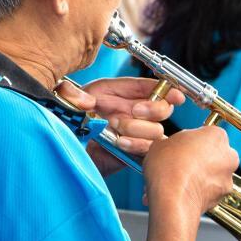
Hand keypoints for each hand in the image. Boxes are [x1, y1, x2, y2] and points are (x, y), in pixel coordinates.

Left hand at [55, 77, 184, 176]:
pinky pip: (148, 150)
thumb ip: (71, 94)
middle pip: (163, 109)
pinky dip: (136, 145)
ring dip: (138, 129)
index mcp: (122, 94)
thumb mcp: (66, 101)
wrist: (67, 150)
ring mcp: (136, 133)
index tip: (174, 94)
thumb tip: (87, 101)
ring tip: (117, 128)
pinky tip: (120, 142)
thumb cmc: (71, 123)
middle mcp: (133, 113)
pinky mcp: (135, 152)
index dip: (167, 89)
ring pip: (157, 131)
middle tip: (135, 110)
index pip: (152, 87)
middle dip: (153, 108)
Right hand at [143, 126, 238, 217]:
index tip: (180, 148)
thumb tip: (169, 147)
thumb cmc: (168, 168)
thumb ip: (172, 142)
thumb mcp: (161, 143)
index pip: (205, 134)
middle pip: (212, 154)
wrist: (172, 199)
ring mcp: (228, 177)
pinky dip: (199, 192)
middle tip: (179, 165)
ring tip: (177, 182)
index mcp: (217, 135)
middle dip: (197, 160)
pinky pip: (210, 191)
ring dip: (198, 177)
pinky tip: (182, 192)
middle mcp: (229, 155)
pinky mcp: (223, 196)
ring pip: (212, 174)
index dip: (189, 142)